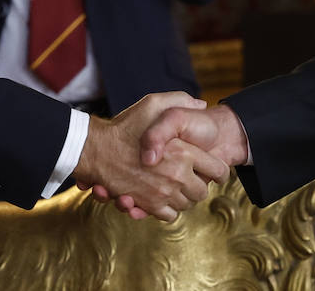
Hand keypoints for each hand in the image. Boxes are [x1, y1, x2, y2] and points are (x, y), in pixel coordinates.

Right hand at [72, 92, 229, 222]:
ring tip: (173, 184)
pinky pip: (169, 215)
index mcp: (184, 151)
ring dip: (182, 197)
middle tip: (189, 176)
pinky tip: (161, 196)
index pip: (218, 171)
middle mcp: (176, 175)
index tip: (212, 167)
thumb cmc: (126, 124)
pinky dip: (167, 208)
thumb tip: (201, 104)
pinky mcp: (148, 205)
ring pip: (186, 205)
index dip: (217, 170)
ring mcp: (162, 193)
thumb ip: (181, 100)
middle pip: (202, 192)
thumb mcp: (154, 103)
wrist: (96, 148)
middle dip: (198, 185)